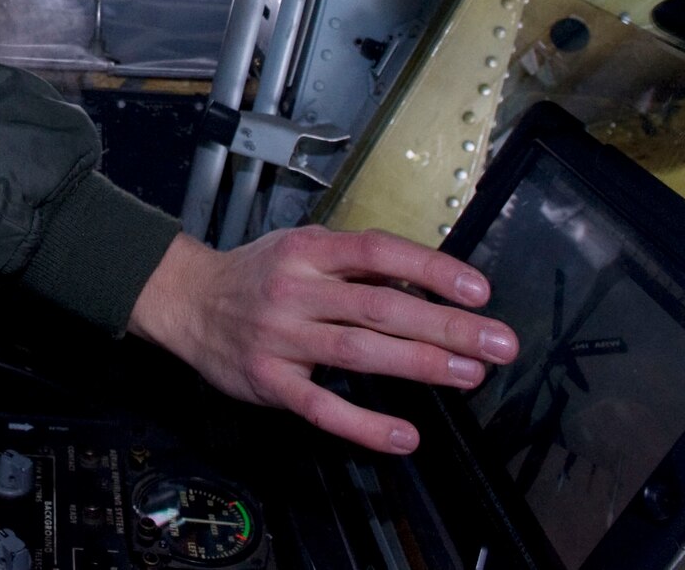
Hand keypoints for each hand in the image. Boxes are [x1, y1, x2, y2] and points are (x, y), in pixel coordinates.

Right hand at [126, 227, 517, 454]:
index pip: (378, 252)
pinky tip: (403, 436)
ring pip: (358, 352)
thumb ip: (355, 263)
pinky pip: (321, 408)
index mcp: (309, 251)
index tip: (478, 290)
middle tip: (498, 342)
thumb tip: (425, 279)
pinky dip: (364, 425)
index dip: (431, 269)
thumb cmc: (256, 274)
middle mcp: (297, 290)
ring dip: (419, 365)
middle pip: (380, 306)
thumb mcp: (301, 248)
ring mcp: (281, 337)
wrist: (186, 301)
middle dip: (446, 326)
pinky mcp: (269, 381)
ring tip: (468, 376)